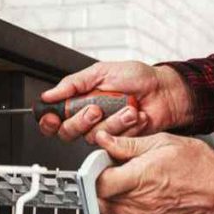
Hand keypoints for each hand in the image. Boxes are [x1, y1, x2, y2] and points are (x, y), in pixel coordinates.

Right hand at [38, 61, 192, 142]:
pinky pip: (114, 142)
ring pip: (93, 137)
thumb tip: (49, 94)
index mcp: (80, 100)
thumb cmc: (137, 78)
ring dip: (112, 121)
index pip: (54, 117)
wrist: (164, 90)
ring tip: (127, 107)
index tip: (53, 116)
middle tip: (96, 108)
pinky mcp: (120, 141)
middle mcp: (89, 118)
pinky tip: (135, 116)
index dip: (49, 120)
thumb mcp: (101, 72)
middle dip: (81, 120)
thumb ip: (73, 83)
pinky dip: (127, 127)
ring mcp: (104, 130)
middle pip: (68, 132)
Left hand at [92, 131, 213, 213]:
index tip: (97, 163)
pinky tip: (105, 212)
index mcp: (142, 176)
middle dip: (98, 181)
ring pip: (104, 211)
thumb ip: (128, 144)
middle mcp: (141, 200)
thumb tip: (104, 140)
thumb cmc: (198, 165)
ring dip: (102, 198)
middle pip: (100, 195)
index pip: (99, 181)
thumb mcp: (162, 142)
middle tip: (108, 169)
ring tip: (113, 185)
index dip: (93, 171)